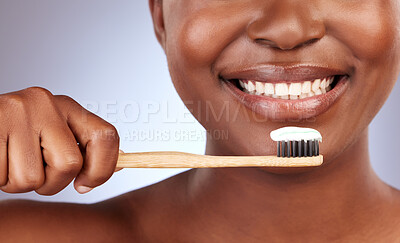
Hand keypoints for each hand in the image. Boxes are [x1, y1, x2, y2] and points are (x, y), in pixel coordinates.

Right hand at [0, 87, 119, 194]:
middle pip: (69, 164)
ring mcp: (16, 112)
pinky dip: (0, 179)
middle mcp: (45, 103)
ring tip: (11, 162)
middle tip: (35, 171)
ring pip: (33, 179)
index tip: (86, 184)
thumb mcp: (54, 136)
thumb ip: (82, 149)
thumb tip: (123, 163)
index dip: (103, 169)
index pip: (107, 136)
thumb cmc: (18, 138)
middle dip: (52, 183)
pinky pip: (4, 177)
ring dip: (21, 184)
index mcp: (67, 106)